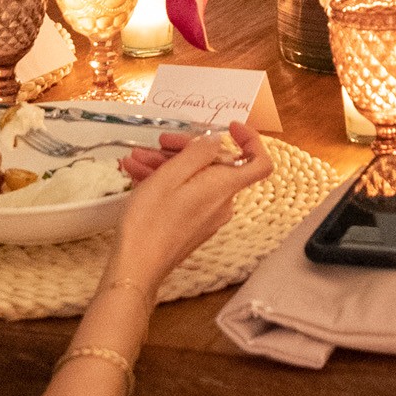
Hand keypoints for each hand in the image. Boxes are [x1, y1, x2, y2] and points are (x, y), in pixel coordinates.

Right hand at [109, 123, 273, 283]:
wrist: (136, 267)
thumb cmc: (151, 223)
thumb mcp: (171, 176)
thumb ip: (199, 153)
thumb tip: (217, 140)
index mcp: (223, 188)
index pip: (259, 163)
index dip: (251, 141)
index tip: (230, 128)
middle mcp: (221, 203)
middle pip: (216, 165)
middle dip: (187, 149)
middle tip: (161, 142)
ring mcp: (206, 216)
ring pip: (194, 178)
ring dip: (167, 164)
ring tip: (137, 158)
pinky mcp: (192, 225)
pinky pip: (185, 194)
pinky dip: (165, 181)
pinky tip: (138, 174)